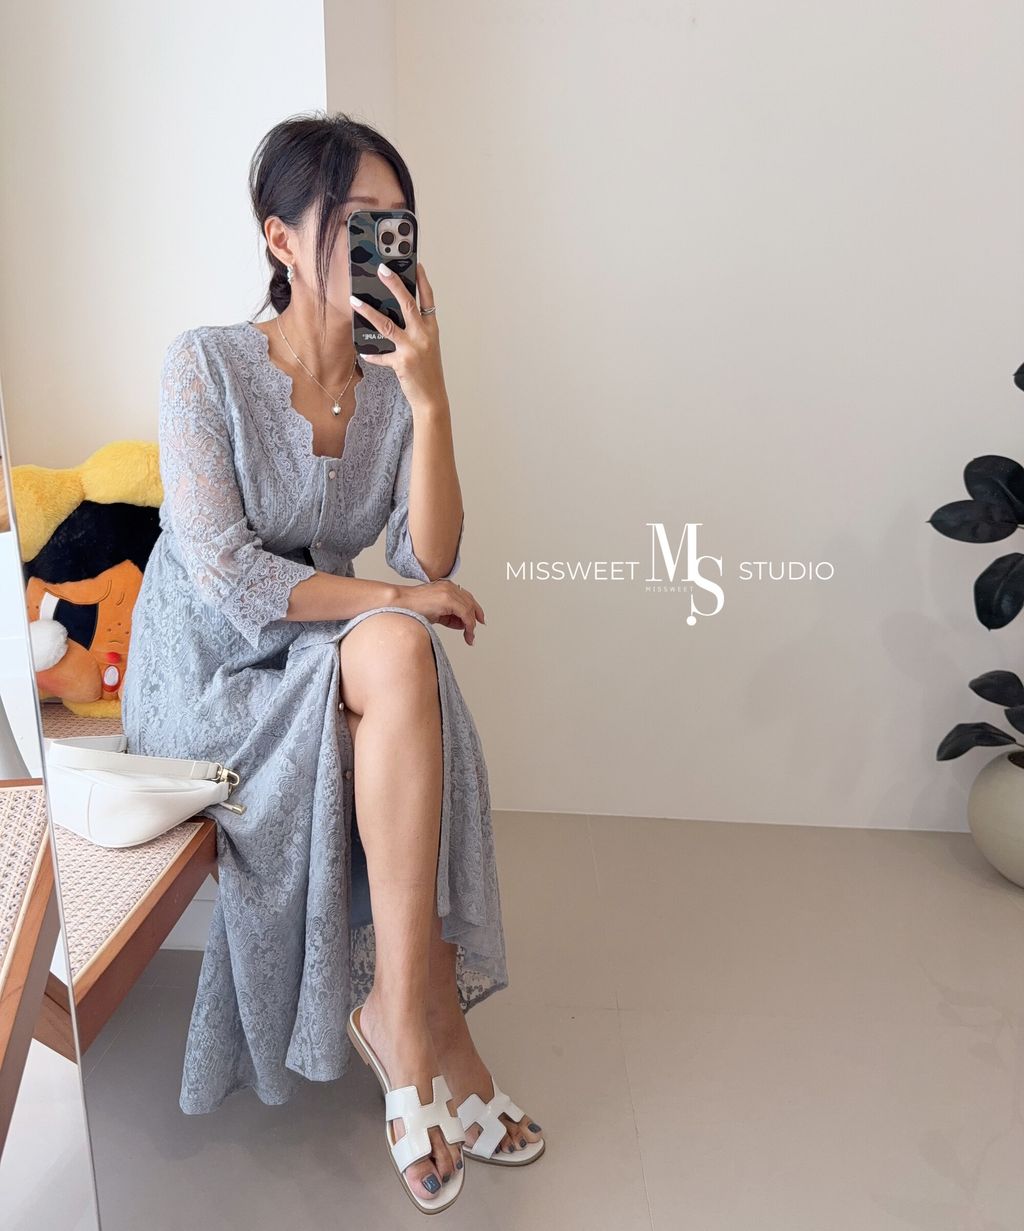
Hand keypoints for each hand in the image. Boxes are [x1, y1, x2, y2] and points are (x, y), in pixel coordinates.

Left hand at [350, 261, 446, 409]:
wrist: (432, 398)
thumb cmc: (428, 371)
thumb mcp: (427, 347)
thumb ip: (415, 331)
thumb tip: (393, 316)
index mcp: (431, 329)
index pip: (428, 299)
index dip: (422, 281)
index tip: (416, 264)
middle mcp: (423, 335)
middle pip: (407, 303)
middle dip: (394, 284)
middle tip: (381, 269)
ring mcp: (412, 348)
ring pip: (387, 324)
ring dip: (369, 311)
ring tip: (355, 300)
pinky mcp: (401, 362)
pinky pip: (381, 355)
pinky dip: (372, 354)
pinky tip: (363, 351)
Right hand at [397, 579, 484, 645]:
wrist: (399, 603)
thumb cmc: (412, 608)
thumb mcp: (435, 612)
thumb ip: (449, 616)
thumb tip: (461, 623)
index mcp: (447, 587)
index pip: (466, 598)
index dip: (475, 610)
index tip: (478, 621)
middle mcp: (450, 587)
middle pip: (470, 603)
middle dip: (474, 619)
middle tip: (474, 633)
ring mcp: (449, 591)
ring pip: (469, 609)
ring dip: (471, 625)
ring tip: (469, 637)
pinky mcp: (447, 598)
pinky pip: (465, 613)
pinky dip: (468, 625)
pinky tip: (467, 633)